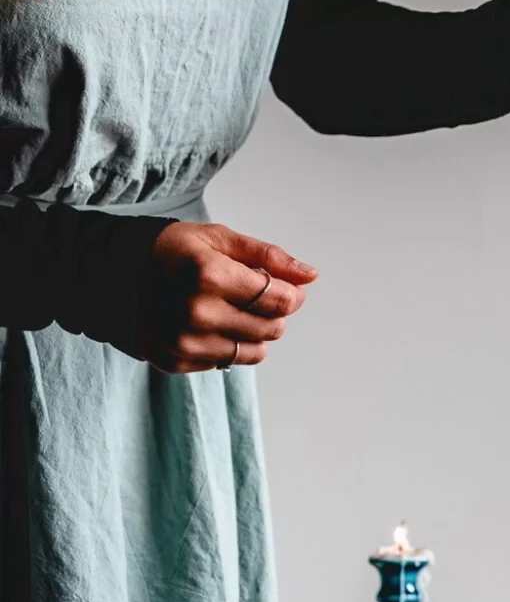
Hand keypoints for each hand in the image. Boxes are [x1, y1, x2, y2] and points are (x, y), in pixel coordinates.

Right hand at [137, 222, 316, 372]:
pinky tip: (207, 324)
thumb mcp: (217, 239)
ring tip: (231, 310)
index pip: (280, 300)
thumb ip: (268, 257)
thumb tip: (311, 275)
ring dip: (254, 332)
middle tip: (253, 295)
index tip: (282, 286)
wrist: (107, 276)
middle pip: (272, 328)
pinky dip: (227, 344)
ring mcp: (184, 342)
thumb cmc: (168, 251)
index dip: (290, 294)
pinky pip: (227, 362)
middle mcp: (196, 313)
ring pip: (255, 351)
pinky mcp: (176, 362)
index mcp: (208, 275)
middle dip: (273, 312)